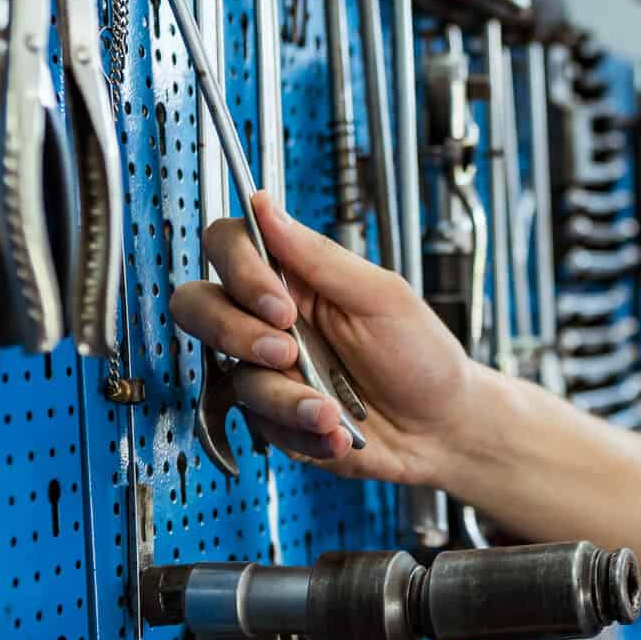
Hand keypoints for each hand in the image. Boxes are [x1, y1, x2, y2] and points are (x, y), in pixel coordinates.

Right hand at [169, 192, 470, 482]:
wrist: (442, 429)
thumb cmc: (421, 356)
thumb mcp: (381, 297)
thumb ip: (319, 255)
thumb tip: (265, 206)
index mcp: (296, 279)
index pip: (228, 248)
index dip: (240, 272)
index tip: (280, 303)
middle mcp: (273, 322)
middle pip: (198, 307)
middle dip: (234, 333)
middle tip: (286, 351)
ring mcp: (271, 372)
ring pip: (234, 377)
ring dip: (286, 398)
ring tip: (332, 409)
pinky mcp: (276, 419)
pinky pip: (262, 426)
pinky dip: (303, 432)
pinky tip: (338, 433)